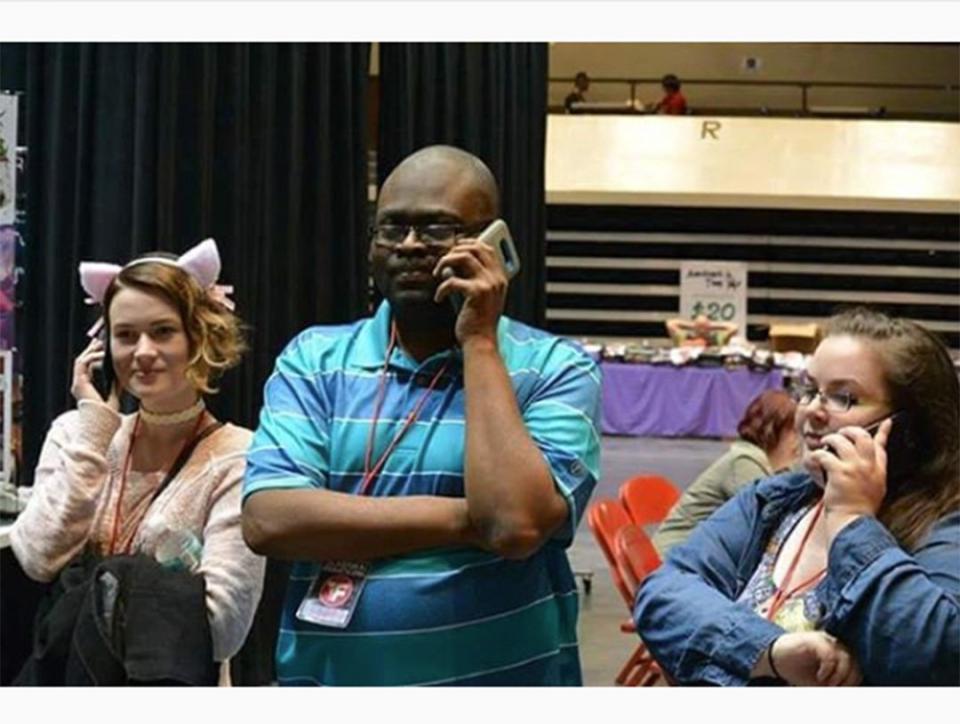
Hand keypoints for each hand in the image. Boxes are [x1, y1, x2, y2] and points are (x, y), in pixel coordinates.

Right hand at [71, 337, 118, 408]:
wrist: (104, 420)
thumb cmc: (108, 411)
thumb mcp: (114, 391)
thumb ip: (115, 382)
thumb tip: (121, 372)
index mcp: (86, 385)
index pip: (88, 365)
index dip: (94, 354)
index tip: (103, 346)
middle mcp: (80, 383)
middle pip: (83, 360)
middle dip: (91, 349)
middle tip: (101, 340)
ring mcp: (78, 383)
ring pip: (81, 360)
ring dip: (91, 351)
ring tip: (101, 344)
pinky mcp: (79, 382)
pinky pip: (83, 364)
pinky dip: (92, 357)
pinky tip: (102, 354)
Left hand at [433, 240, 506, 346]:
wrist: (481, 342)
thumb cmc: (479, 322)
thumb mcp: (482, 297)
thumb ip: (475, 279)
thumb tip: (454, 264)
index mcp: (500, 278)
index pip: (488, 248)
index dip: (470, 243)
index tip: (456, 247)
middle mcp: (497, 278)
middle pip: (476, 248)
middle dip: (455, 250)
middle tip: (444, 261)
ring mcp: (488, 284)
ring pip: (464, 257)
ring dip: (446, 262)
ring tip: (438, 273)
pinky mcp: (476, 293)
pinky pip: (452, 280)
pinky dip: (441, 288)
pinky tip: (439, 297)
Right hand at [767, 632, 861, 686]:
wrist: (774, 659)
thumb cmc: (798, 671)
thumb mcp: (821, 683)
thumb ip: (836, 684)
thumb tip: (849, 691)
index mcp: (839, 653)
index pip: (857, 668)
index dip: (853, 682)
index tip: (843, 692)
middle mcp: (835, 644)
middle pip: (855, 663)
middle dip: (848, 681)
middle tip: (835, 689)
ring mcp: (824, 640)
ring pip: (845, 658)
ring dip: (839, 676)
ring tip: (828, 684)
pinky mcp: (813, 639)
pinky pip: (830, 655)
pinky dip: (828, 669)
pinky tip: (820, 677)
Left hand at [810, 420, 890, 535]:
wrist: (854, 522)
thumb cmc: (860, 508)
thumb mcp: (876, 488)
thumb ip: (873, 473)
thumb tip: (869, 463)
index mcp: (879, 470)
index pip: (882, 445)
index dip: (884, 432)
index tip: (887, 422)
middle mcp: (869, 466)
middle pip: (862, 436)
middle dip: (850, 431)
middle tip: (840, 434)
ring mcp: (855, 468)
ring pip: (842, 441)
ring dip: (831, 439)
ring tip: (825, 444)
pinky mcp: (839, 472)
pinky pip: (824, 454)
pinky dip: (816, 455)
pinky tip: (814, 460)